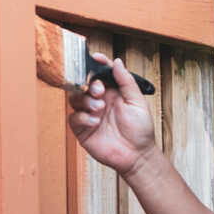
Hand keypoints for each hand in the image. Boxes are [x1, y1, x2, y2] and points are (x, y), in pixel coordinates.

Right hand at [68, 54, 156, 178]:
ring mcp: (89, 114)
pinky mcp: (82, 129)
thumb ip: (126, 81)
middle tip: (99, 91)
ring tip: (99, 108)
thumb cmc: (140, 130)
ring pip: (75, 99)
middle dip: (89, 85)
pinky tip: (95, 122)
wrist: (137, 155)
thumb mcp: (137, 102)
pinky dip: (82, 117)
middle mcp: (99, 101)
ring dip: (86, 101)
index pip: (99, 74)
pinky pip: (73, 118)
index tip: (96, 59)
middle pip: (83, 84)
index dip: (96, 65)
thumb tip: (117, 62)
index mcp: (112, 92)